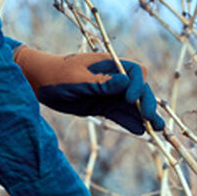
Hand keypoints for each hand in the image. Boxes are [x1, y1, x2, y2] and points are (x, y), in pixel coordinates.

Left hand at [12, 46, 163, 134]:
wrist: (38, 82)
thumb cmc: (55, 75)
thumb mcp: (77, 80)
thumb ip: (101, 83)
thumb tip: (126, 84)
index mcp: (108, 64)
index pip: (135, 72)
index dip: (138, 85)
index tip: (129, 99)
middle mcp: (113, 77)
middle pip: (139, 89)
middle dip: (147, 104)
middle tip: (152, 120)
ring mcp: (108, 92)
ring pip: (132, 104)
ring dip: (145, 116)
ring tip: (158, 130)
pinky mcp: (102, 105)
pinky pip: (120, 114)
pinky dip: (131, 122)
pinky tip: (141, 131)